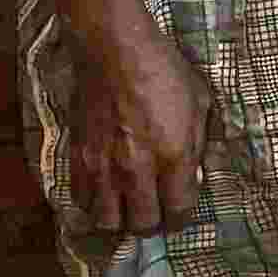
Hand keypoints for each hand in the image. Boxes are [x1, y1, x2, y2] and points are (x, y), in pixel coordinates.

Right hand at [68, 23, 212, 235]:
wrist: (114, 51)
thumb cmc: (165, 70)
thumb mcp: (200, 101)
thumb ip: (199, 143)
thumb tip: (194, 173)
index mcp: (174, 154)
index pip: (179, 210)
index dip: (184, 217)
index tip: (183, 210)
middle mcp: (137, 169)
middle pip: (143, 225)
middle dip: (154, 223)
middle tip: (157, 211)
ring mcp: (103, 168)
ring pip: (107, 222)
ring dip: (121, 220)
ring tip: (129, 208)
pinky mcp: (78, 159)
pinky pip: (82, 202)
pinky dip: (93, 205)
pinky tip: (104, 194)